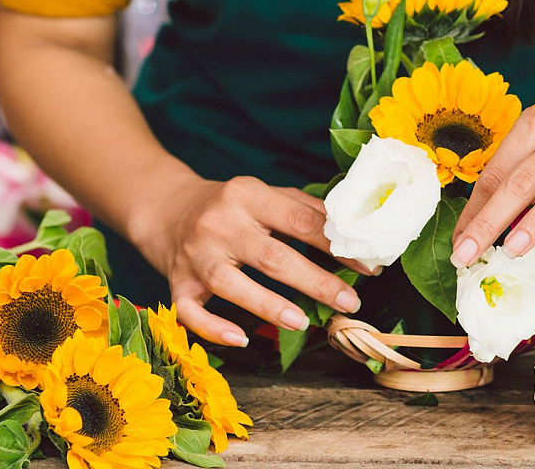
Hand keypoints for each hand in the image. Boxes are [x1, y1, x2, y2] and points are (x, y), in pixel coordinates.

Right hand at [133, 175, 373, 346]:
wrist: (166, 208)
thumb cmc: (230, 206)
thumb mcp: (265, 194)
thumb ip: (304, 209)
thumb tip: (353, 232)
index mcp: (247, 194)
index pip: (299, 220)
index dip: (336, 245)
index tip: (368, 266)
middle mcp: (219, 223)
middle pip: (271, 256)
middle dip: (315, 281)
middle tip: (350, 302)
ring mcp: (195, 255)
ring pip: (231, 284)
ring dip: (268, 305)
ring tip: (302, 322)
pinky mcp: (176, 283)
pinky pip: (190, 312)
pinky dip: (213, 328)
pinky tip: (241, 339)